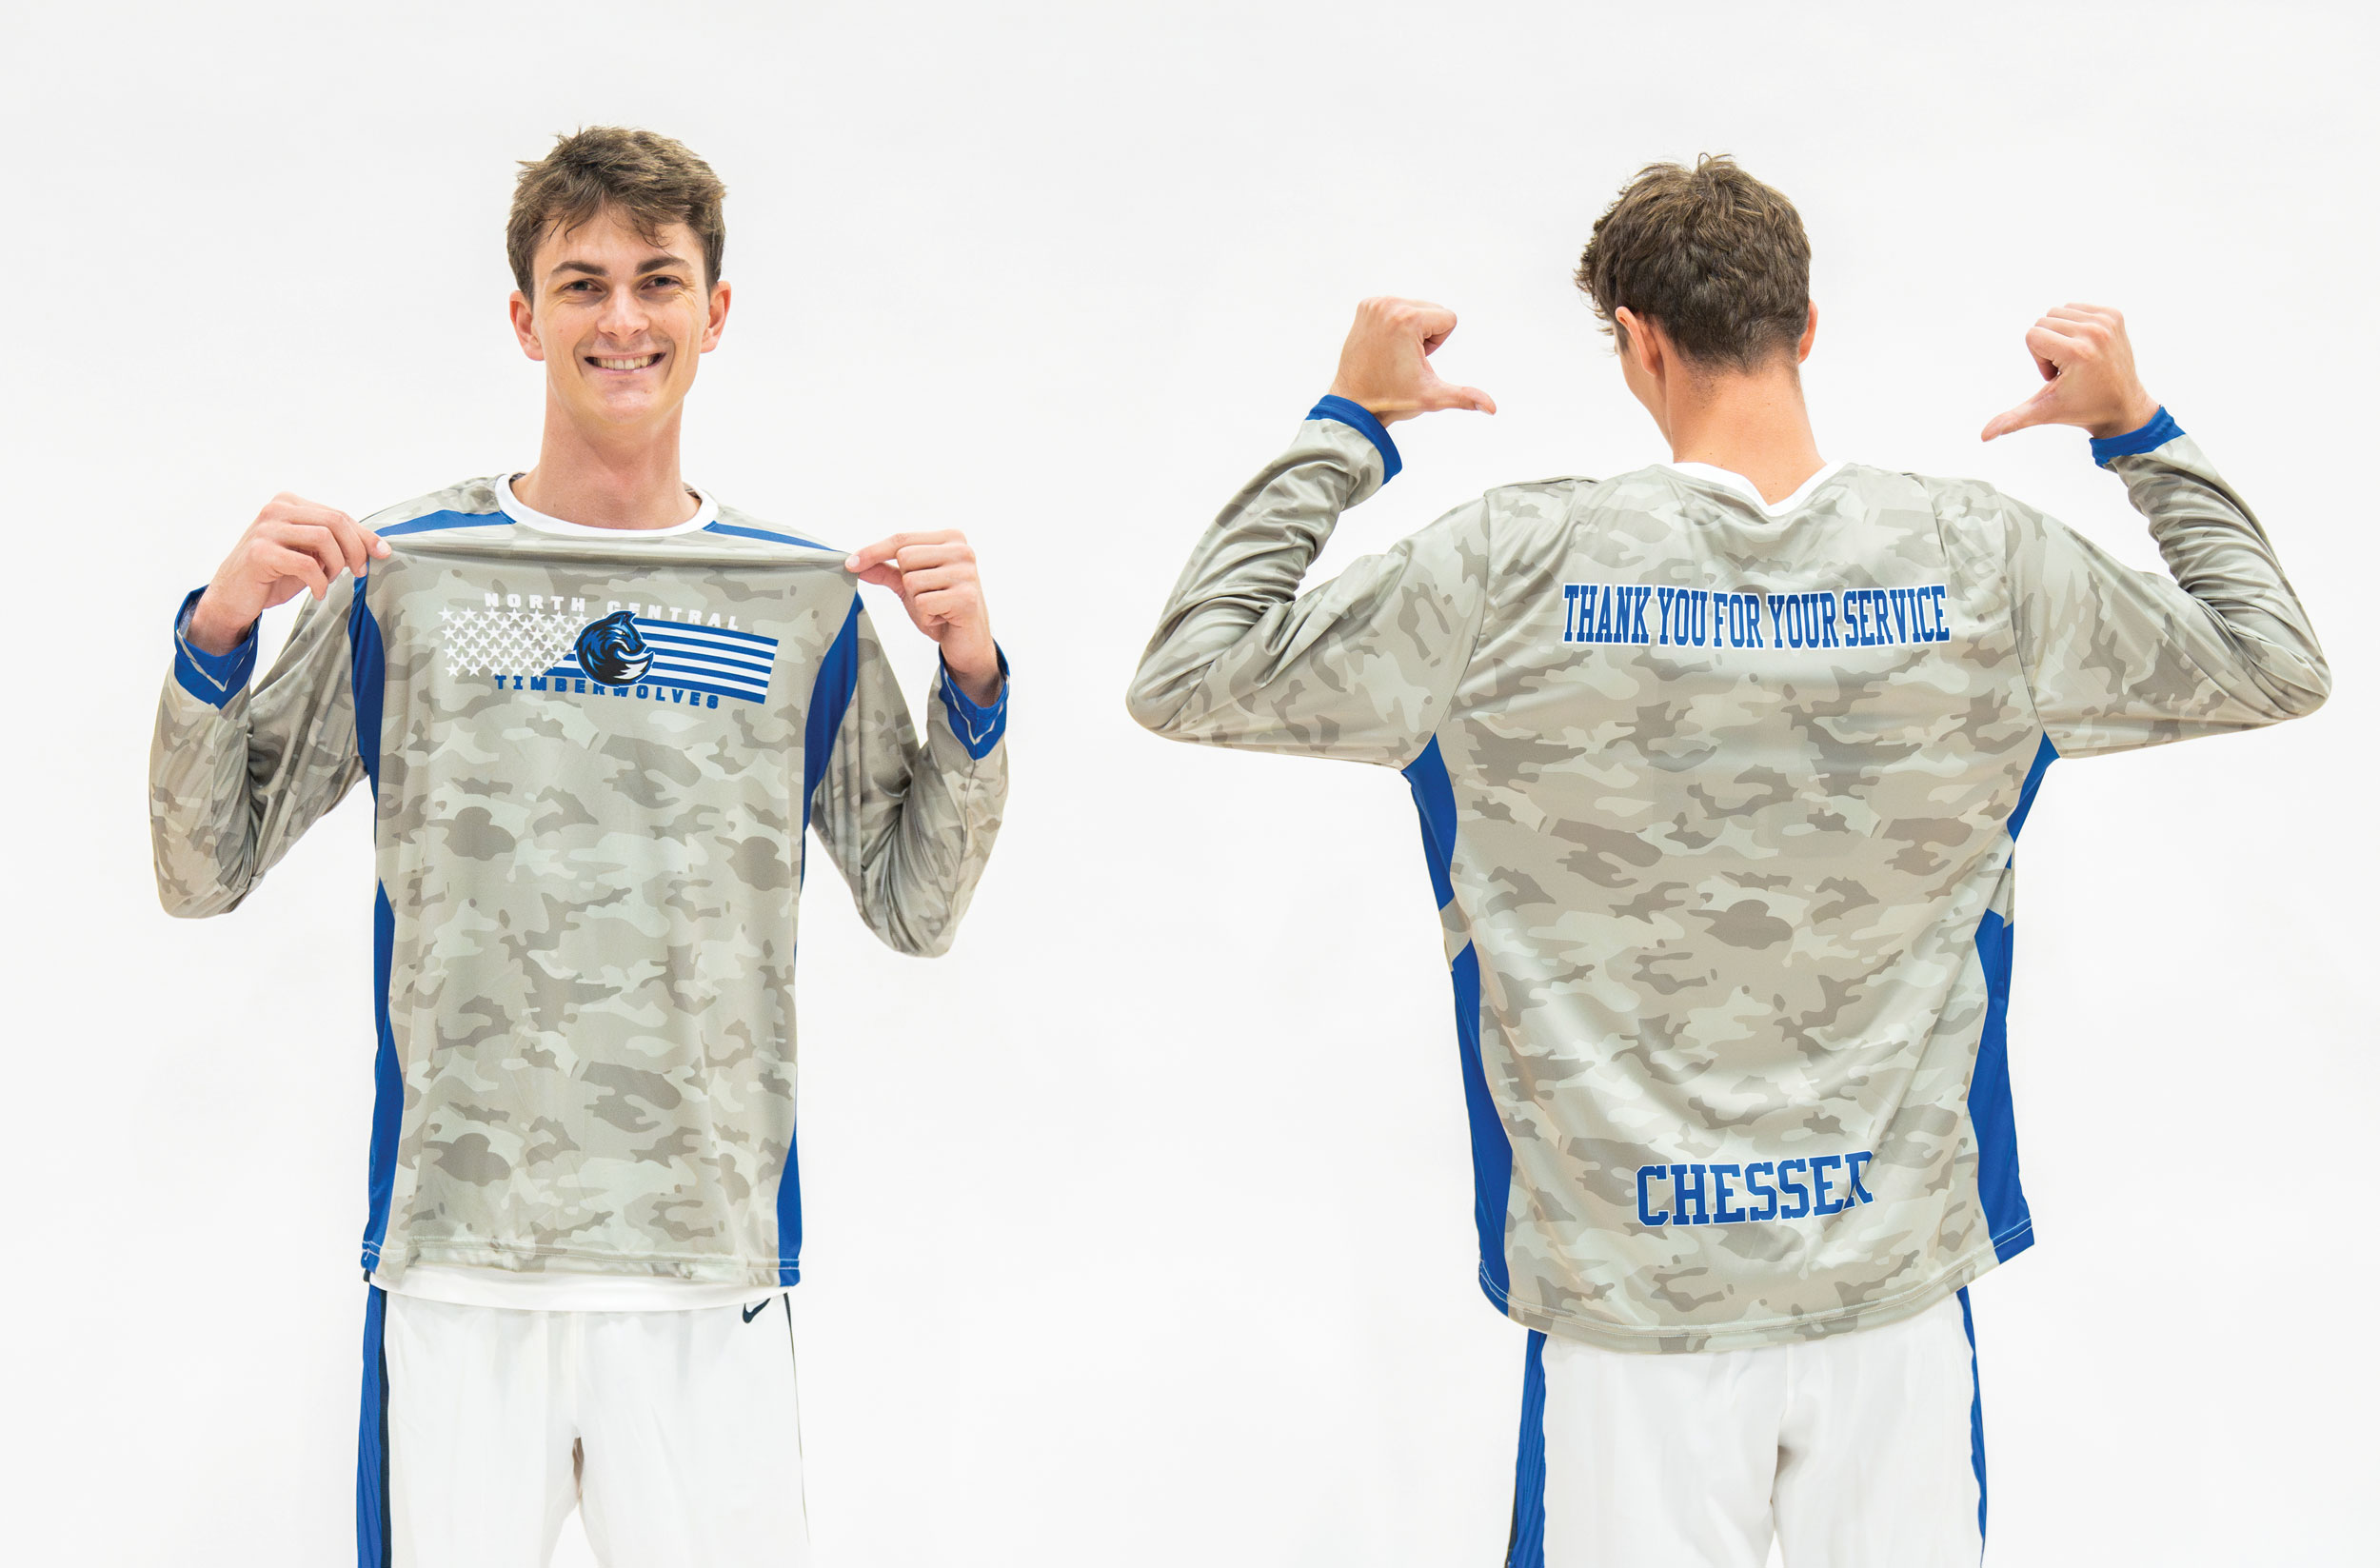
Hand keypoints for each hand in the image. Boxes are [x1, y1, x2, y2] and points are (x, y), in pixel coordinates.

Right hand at [186, 493, 388, 654]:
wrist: (232, 596)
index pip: (338, 515)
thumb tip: (378, 546)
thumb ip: (334, 544)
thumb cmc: (273, 574)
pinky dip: (319, 581)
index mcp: (289, 503)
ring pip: (324, 538)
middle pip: (336, 521)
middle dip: (356, 549)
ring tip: (328, 580)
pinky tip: (317, 591)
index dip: (364, 535)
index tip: (382, 553)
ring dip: (336, 565)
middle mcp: (276, 509)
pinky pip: (307, 564)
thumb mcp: (308, 554)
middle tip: (359, 572)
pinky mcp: (260, 552)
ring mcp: (266, 528)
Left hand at [844, 531, 1001, 703]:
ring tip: (937, 607)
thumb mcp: (910, 586)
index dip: (874, 551)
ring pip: (912, 581)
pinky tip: (943, 617)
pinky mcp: (966, 597)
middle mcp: (962, 551)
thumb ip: (886, 571)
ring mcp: (967, 573)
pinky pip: (923, 603)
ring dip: (918, 602)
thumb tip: (856, 563)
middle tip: (929, 595)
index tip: (851, 563)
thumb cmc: (942, 608)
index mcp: (951, 539)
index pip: (902, 539)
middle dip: (908, 583)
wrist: (967, 641)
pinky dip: (927, 616)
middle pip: (905, 558)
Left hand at [1326, 297, 1496, 424]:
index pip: (1447, 318)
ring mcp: (1374, 304)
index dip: (1437, 344)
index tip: (1415, 360)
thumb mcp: (1432, 397)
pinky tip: (1385, 346)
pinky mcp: (1366, 306)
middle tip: (1403, 359)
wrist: (1353, 404)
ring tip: (1394, 354)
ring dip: (1412, 331)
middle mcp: (1389, 304)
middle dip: (1426, 336)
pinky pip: (1398, 308)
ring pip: (1417, 308)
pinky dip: (1397, 325)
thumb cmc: (1391, 400)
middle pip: (1433, 310)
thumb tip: (1493, 408)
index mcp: (1407, 319)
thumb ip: (1464, 397)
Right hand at [1980, 304, 2159, 442]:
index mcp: (2078, 351)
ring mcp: (2107, 321)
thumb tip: (1983, 436)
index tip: (2059, 377)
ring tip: (2077, 359)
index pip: (2033, 335)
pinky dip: (2074, 326)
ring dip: (2060, 335)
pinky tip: (2086, 348)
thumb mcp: (2044, 412)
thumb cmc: (2082, 408)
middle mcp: (2094, 331)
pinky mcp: (2114, 315)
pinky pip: (2076, 308)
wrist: (2124, 405)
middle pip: (2044, 321)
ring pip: (2058, 313)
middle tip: (2068, 369)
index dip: (2039, 359)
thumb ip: (2012, 420)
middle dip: (2048, 346)